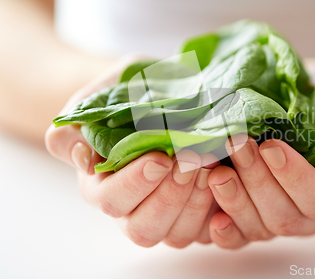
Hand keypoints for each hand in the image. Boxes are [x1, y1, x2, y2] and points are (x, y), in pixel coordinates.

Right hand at [45, 56, 216, 247]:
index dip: (135, 183)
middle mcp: (133, 208)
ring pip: (178, 234)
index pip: (111, 200)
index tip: (160, 157)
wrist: (159, 91)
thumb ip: (76, 127)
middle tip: (192, 161)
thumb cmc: (124, 94)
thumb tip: (82, 157)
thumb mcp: (95, 100)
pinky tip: (228, 177)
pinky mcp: (196, 215)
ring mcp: (167, 215)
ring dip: (197, 203)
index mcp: (102, 186)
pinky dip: (220, 209)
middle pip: (145, 228)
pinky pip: (208, 230)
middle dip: (170, 196)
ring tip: (212, 166)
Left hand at [205, 102, 314, 248]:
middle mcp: (307, 217)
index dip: (294, 178)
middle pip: (283, 217)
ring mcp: (277, 219)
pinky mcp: (250, 217)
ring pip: (257, 227)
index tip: (272, 146)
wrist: (308, 102)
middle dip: (257, 182)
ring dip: (234, 199)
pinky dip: (222, 229)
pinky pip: (237, 237)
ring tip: (215, 169)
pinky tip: (211, 213)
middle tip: (237, 145)